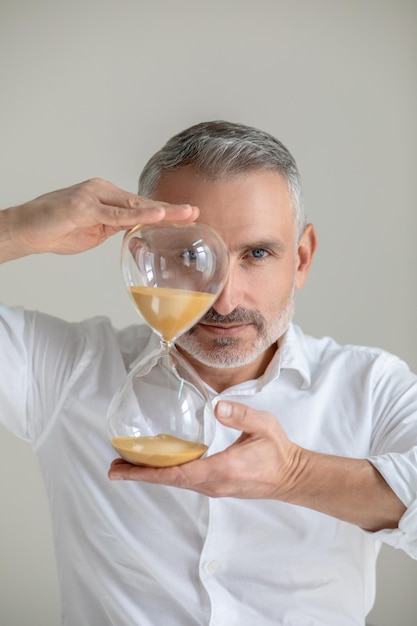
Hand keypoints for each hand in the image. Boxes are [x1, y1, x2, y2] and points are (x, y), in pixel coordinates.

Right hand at [1, 178, 197, 259]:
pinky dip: (138, 216)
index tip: (187, 216)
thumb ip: (113, 229)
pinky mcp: (84, 207)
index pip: (141, 206)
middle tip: (195, 212)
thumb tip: (132, 233)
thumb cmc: (55, 230)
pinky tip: (156, 217)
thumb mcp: (92, 232)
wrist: (26, 229)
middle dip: (171, 210)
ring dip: (162, 211)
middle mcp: (103, 191)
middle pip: (143, 203)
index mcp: (107, 197)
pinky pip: (116, 215)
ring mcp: (94, 196)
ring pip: (134, 206)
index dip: (165, 212)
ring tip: (185, 214)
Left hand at [108, 400, 300, 499]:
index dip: (149, 472)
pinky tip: (157, 465)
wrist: (292, 476)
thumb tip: (216, 406)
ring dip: (151, 475)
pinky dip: (166, 474)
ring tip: (127, 467)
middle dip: (141, 474)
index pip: (178, 473)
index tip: (124, 469)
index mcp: (223, 469)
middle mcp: (214, 484)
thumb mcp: (264, 426)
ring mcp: (214, 487)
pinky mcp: (216, 485)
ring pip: (175, 482)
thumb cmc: (278, 451)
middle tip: (114, 468)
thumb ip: (241, 415)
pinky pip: (185, 480)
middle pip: (170, 480)